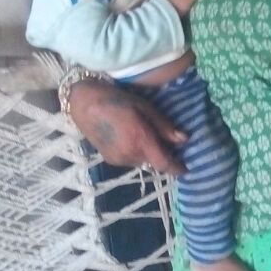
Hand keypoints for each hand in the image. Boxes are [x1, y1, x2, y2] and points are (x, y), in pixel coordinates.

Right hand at [67, 80, 186, 175]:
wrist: (84, 103)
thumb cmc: (117, 100)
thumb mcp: (144, 108)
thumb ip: (164, 127)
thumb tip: (184, 140)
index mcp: (140, 141)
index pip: (164, 164)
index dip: (177, 168)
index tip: (186, 169)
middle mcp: (130, 155)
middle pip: (154, 162)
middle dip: (162, 156)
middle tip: (166, 143)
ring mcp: (118, 159)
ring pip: (142, 162)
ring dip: (148, 154)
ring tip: (145, 136)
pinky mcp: (110, 160)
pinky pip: (130, 160)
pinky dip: (136, 153)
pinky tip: (130, 138)